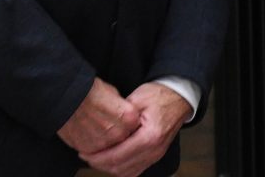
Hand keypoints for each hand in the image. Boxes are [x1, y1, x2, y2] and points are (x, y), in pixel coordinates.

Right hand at [57, 77, 140, 155]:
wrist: (69, 96)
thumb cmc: (91, 91)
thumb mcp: (115, 94)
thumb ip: (123, 109)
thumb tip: (124, 115)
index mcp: (129, 118)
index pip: (136, 127)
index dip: (128, 123)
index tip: (122, 120)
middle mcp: (118, 133)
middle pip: (124, 139)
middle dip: (118, 133)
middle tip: (108, 124)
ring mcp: (103, 143)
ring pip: (109, 147)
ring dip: (105, 141)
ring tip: (96, 128)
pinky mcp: (89, 149)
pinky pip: (95, 151)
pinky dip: (93, 145)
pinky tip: (88, 133)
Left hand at [79, 82, 193, 176]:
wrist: (179, 97)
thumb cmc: (159, 95)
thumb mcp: (137, 99)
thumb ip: (120, 117)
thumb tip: (101, 130)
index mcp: (150, 136)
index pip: (118, 156)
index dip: (98, 157)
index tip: (84, 152)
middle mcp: (154, 150)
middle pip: (121, 168)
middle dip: (100, 164)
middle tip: (86, 156)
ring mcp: (156, 155)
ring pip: (127, 173)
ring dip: (110, 168)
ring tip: (97, 158)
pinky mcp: (156, 155)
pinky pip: (136, 171)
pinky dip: (121, 169)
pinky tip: (112, 160)